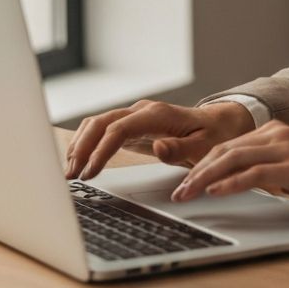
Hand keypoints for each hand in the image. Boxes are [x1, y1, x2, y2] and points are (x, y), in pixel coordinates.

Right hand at [65, 100, 253, 180]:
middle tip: (70, 176)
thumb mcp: (205, 145)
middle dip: (82, 148)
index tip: (90, 173)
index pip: (119, 129)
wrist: (218, 123)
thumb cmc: (212, 135)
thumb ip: (181, 148)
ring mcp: (134, 116)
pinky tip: (78, 161)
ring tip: (70, 172)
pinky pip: (102, 130)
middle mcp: (142, 111)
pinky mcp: (130, 125)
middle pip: (101, 123)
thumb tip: (158, 146)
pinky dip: (86, 142)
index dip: (101, 150)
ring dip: (80, 145)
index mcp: (157, 115)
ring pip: (97, 124)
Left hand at [170, 120, 288, 211]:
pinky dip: (230, 183)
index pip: (228, 146)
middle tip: (176, 192)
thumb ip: (268, 169)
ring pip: (234, 158)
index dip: (202, 164)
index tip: (183, 182)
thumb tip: (237, 184)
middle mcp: (278, 134)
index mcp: (275, 132)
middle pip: (224, 149)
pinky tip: (215, 192)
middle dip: (195, 171)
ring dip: (204, 178)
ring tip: (185, 194)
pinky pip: (255, 173)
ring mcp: (287, 148)